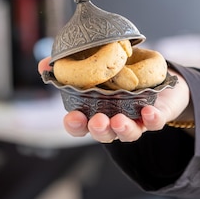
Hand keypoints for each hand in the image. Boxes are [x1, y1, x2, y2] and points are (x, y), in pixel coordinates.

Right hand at [38, 56, 190, 142]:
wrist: (156, 73)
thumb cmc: (119, 73)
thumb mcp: (92, 65)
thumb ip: (66, 66)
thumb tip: (43, 64)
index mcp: (94, 111)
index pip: (79, 126)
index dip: (74, 125)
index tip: (72, 117)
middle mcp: (113, 120)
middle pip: (103, 133)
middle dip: (98, 130)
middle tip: (97, 121)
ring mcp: (135, 120)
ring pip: (128, 133)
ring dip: (122, 130)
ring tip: (118, 121)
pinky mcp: (156, 115)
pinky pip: (155, 122)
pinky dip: (152, 119)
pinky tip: (148, 111)